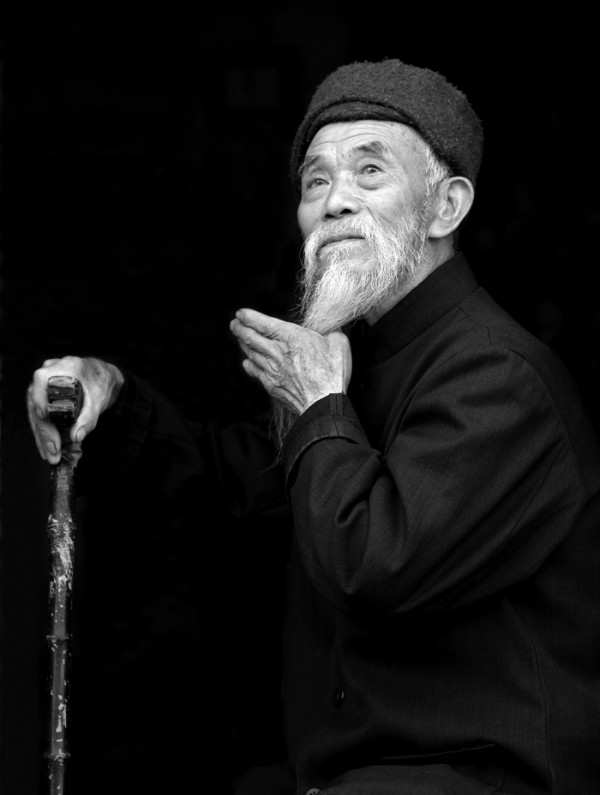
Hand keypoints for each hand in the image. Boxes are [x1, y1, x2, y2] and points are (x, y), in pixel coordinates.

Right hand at [26, 356, 124, 463]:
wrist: (102, 378)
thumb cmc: (100, 384)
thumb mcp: (99, 401)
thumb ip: (88, 419)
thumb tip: (76, 437)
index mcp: (64, 367)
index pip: (43, 382)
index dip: (41, 403)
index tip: (45, 422)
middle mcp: (48, 372)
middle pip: (38, 403)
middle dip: (45, 431)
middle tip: (53, 452)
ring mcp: (42, 384)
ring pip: (35, 411)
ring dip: (43, 436)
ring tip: (50, 456)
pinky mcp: (42, 395)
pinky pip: (38, 414)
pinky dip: (44, 432)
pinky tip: (47, 448)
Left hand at [230, 308, 351, 414]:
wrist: (324, 402)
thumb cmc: (332, 372)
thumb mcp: (339, 343)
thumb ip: (332, 330)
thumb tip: (333, 325)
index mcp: (291, 337)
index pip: (263, 323)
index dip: (249, 317)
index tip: (241, 313)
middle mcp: (277, 352)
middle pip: (251, 338)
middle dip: (240, 329)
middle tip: (234, 324)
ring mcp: (272, 370)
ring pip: (251, 354)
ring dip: (243, 344)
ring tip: (239, 338)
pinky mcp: (272, 385)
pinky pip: (256, 372)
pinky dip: (249, 365)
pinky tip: (247, 362)